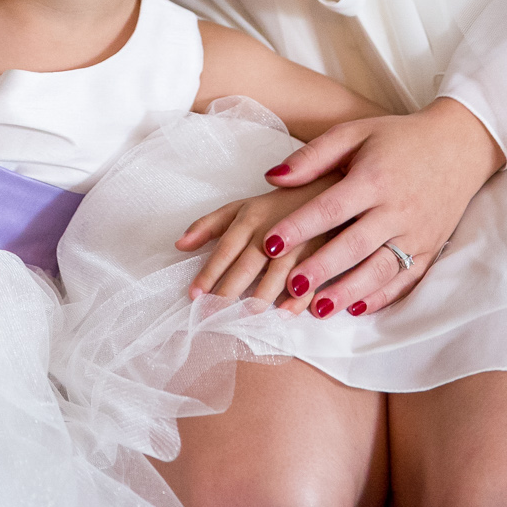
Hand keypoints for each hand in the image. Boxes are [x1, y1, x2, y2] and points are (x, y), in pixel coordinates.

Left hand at [176, 176, 341, 307]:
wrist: (328, 189)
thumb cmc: (277, 205)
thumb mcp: (241, 208)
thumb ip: (209, 225)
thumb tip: (179, 245)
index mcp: (250, 218)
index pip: (225, 249)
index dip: (209, 272)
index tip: (194, 295)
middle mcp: (272, 231)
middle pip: (247, 264)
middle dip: (229, 290)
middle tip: (212, 316)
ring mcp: (300, 242)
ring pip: (278, 273)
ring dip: (262, 296)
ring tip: (245, 317)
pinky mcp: (324, 252)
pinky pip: (312, 278)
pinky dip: (300, 297)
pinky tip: (286, 313)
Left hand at [248, 97, 504, 319]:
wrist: (459, 146)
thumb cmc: (397, 138)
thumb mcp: (355, 133)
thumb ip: (313, 156)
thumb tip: (272, 178)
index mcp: (374, 178)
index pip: (331, 207)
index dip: (299, 226)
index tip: (269, 243)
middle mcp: (397, 208)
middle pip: (356, 244)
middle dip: (323, 268)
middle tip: (291, 288)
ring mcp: (417, 232)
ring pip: (381, 269)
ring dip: (350, 291)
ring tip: (318, 309)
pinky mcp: (431, 248)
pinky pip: (407, 279)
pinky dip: (383, 296)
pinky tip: (357, 308)